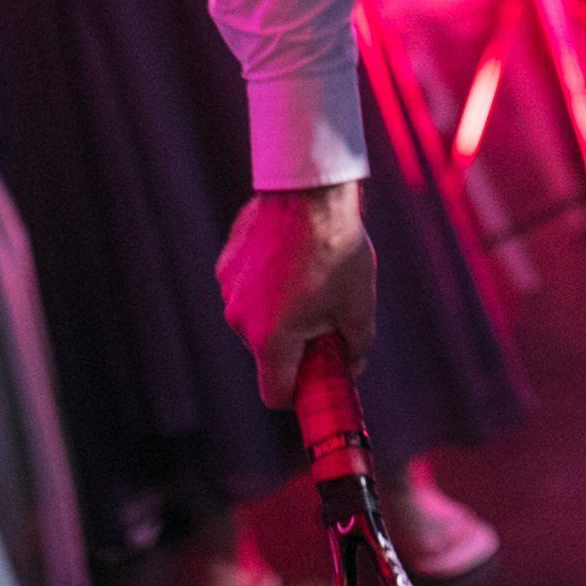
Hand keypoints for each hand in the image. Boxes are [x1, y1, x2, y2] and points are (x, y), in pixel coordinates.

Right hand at [217, 182, 376, 408]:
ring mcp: (229, 289)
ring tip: (313, 279)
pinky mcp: (226, 263)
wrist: (309, 191)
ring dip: (283, 313)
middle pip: (269, 354)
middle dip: (297, 346)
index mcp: (270, 339)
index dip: (301, 395)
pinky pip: (249, 289)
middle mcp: (240, 320)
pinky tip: (294, 259)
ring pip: (259, 319)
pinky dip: (269, 286)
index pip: (276, 394)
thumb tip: (351, 365)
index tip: (320, 378)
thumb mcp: (358, 307)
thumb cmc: (336, 249)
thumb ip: (354, 349)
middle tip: (328, 319)